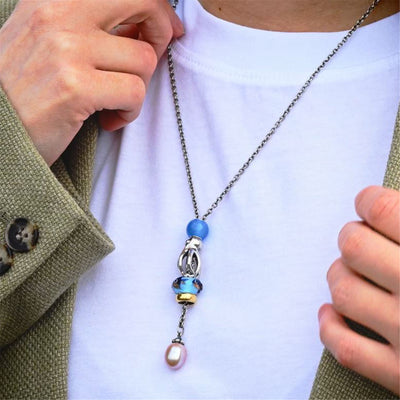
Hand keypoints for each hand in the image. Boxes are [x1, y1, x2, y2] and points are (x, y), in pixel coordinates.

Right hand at [0, 0, 183, 164]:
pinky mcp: (75, 87)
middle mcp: (57, 14)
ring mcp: (66, 49)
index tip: (167, 29)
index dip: (156, 8)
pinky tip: (109, 119)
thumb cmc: (24, 90)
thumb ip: (89, 26)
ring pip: (144, 59)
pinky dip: (129, 112)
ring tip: (115, 103)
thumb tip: (140, 26)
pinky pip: (134, 93)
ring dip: (137, 89)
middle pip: (143, 2)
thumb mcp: (46, 39)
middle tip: (152, 60)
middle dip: (161, 34)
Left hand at [319, 186, 399, 394]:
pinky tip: (331, 313)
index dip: (369, 201)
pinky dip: (329, 328)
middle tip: (361, 236)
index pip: (383, 211)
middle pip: (354, 246)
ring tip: (350, 271)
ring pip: (344, 291)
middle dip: (352, 235)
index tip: (369, 203)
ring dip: (339, 275)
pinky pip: (347, 349)